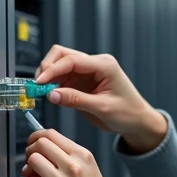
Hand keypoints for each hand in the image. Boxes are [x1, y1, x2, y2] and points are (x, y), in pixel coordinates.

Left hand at [23, 128, 133, 176]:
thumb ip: (69, 159)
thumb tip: (42, 151)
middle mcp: (73, 168)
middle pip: (39, 145)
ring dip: (29, 169)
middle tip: (32, 161)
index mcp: (84, 157)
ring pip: (32, 162)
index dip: (36, 137)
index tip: (33, 143)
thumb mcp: (91, 172)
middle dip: (30, 151)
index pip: (51, 134)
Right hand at [34, 45, 167, 152]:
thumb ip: (75, 100)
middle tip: (38, 85)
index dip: (52, 70)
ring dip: (49, 76)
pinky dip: (54, 84)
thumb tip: (52, 94)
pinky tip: (50, 93)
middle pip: (63, 55)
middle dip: (48, 67)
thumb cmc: (128, 113)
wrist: (138, 121)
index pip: (71, 60)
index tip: (40, 82)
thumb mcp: (102, 108)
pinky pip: (64, 77)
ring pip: (61, 65)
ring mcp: (89, 72)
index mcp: (104, 65)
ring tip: (41, 91)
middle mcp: (96, 64)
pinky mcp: (84, 81)